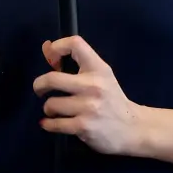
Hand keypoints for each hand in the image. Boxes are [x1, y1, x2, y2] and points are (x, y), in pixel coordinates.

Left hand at [34, 36, 144, 156]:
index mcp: (98, 69)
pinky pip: (53, 124)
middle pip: (51, 78)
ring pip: (51, 104)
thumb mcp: (99, 76)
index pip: (75, 44)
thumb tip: (45, 46)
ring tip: (56, 111)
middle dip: (39, 85)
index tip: (53, 62)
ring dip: (48, 109)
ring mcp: (88, 107)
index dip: (57, 48)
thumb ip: (74, 61)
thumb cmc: (112, 99)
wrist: (133, 128)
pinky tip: (52, 123)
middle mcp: (93, 85)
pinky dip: (48, 124)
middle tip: (40, 90)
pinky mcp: (83, 126)